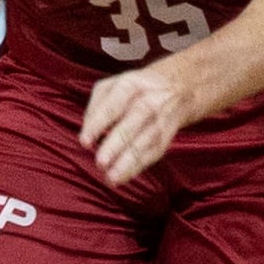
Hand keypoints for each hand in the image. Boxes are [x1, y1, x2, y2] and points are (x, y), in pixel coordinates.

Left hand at [79, 59, 195, 185]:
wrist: (179, 86)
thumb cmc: (134, 89)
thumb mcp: (111, 85)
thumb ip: (95, 106)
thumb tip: (87, 129)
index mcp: (130, 85)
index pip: (112, 106)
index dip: (98, 124)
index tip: (84, 142)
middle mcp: (148, 101)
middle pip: (132, 124)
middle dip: (116, 145)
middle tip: (100, 162)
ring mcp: (161, 119)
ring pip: (145, 142)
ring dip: (128, 162)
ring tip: (111, 178)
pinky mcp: (168, 135)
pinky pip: (154, 152)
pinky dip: (138, 167)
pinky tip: (123, 178)